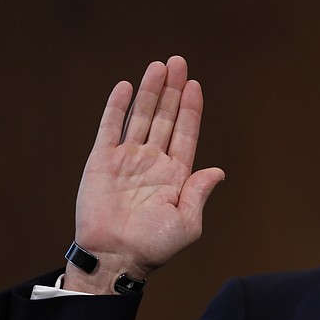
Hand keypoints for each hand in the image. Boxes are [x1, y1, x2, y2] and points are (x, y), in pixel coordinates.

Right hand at [64, 56, 224, 293]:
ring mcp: (127, 159)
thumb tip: (218, 171)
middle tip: (178, 62)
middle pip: (165, 117)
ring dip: (150, 91)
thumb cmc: (154, 246)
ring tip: (158, 66)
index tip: (195, 86)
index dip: (191, 109)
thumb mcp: (187, 223)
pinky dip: (117, 108)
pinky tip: (126, 87)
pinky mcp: (102, 161)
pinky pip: (110, 128)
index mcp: (176, 174)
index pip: (186, 133)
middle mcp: (153, 161)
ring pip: (141, 117)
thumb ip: (199, 193)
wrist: (116, 257)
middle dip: (172, 90)